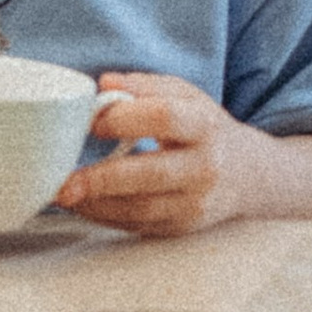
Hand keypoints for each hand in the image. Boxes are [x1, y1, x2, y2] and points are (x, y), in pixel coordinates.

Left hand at [56, 73, 262, 233]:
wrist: (248, 175)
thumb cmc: (205, 129)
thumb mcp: (185, 96)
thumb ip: (144, 86)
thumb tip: (104, 84)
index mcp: (204, 126)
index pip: (164, 118)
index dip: (124, 118)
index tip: (90, 120)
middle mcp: (204, 168)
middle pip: (151, 173)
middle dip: (103, 179)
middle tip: (64, 182)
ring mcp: (195, 203)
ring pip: (141, 209)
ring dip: (97, 204)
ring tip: (64, 195)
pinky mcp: (182, 227)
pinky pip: (138, 225)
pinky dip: (105, 217)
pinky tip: (83, 205)